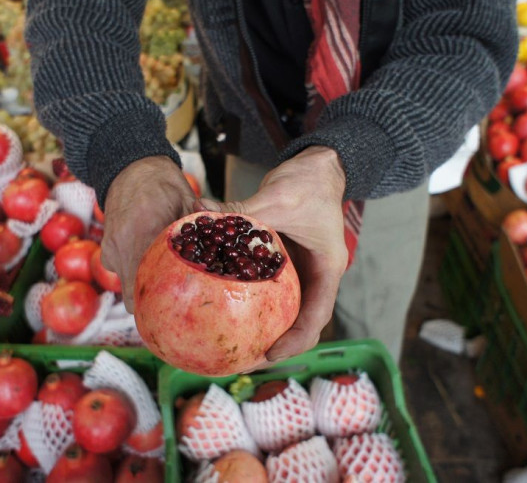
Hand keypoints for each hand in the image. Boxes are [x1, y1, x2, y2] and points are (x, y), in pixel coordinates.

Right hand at [101, 156, 195, 312]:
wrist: (130, 167)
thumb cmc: (162, 183)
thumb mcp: (186, 202)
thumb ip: (199, 227)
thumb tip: (225, 249)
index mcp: (143, 234)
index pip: (144, 285)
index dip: (157, 304)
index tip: (174, 309)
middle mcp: (122, 245)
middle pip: (131, 296)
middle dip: (150, 301)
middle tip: (171, 300)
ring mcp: (111, 248)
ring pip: (125, 284)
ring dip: (141, 283)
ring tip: (162, 276)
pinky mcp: (106, 247)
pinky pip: (118, 268)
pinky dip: (131, 268)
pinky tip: (148, 258)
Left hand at [199, 146, 347, 366]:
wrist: (319, 166)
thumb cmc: (309, 182)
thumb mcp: (278, 198)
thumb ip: (243, 211)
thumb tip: (200, 214)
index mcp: (326, 269)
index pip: (316, 318)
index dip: (294, 342)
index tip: (268, 354)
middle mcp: (314, 276)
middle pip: (298, 324)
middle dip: (274, 346)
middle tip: (240, 360)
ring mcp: (299, 271)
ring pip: (283, 311)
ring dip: (262, 329)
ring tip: (230, 346)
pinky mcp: (282, 262)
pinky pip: (268, 290)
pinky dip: (249, 302)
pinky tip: (221, 306)